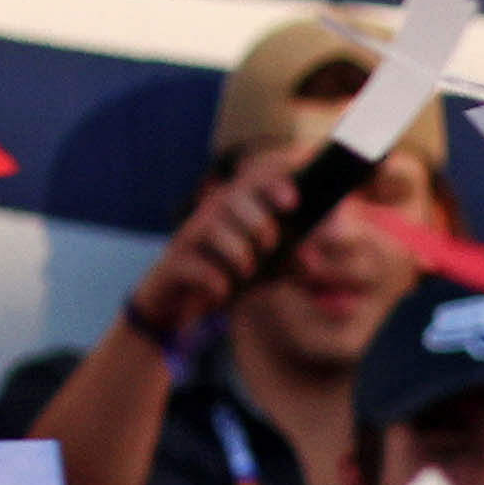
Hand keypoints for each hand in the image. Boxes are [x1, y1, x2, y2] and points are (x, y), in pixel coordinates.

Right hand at [125, 152, 299, 348]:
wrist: (177, 301)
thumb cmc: (228, 275)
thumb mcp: (265, 270)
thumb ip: (289, 262)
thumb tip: (310, 263)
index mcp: (235, 210)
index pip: (254, 183)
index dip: (273, 186)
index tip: (292, 202)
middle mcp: (210, 216)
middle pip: (233, 200)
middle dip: (258, 222)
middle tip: (270, 245)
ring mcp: (189, 238)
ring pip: (213, 228)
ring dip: (238, 251)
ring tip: (247, 270)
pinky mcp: (173, 264)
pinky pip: (194, 264)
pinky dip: (213, 279)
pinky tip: (223, 291)